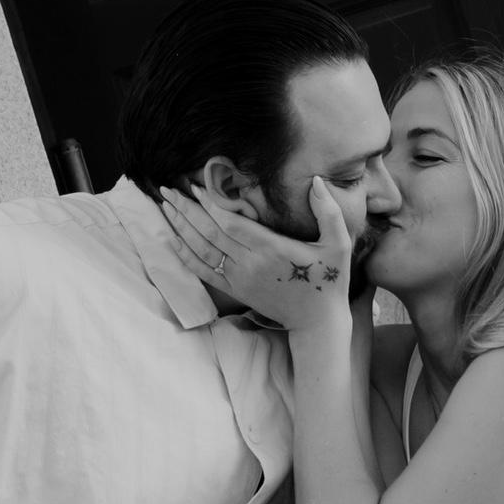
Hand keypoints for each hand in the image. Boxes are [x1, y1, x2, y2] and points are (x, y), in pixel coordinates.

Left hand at [160, 178, 352, 329]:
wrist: (317, 322)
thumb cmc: (328, 281)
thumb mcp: (338, 244)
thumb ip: (328, 211)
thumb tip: (318, 181)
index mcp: (271, 249)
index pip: (230, 223)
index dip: (209, 204)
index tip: (194, 186)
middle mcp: (250, 264)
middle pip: (210, 233)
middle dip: (186, 209)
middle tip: (168, 190)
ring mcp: (240, 279)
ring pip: (202, 250)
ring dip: (180, 227)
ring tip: (165, 207)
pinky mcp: (236, 291)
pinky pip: (203, 271)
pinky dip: (185, 255)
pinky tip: (171, 240)